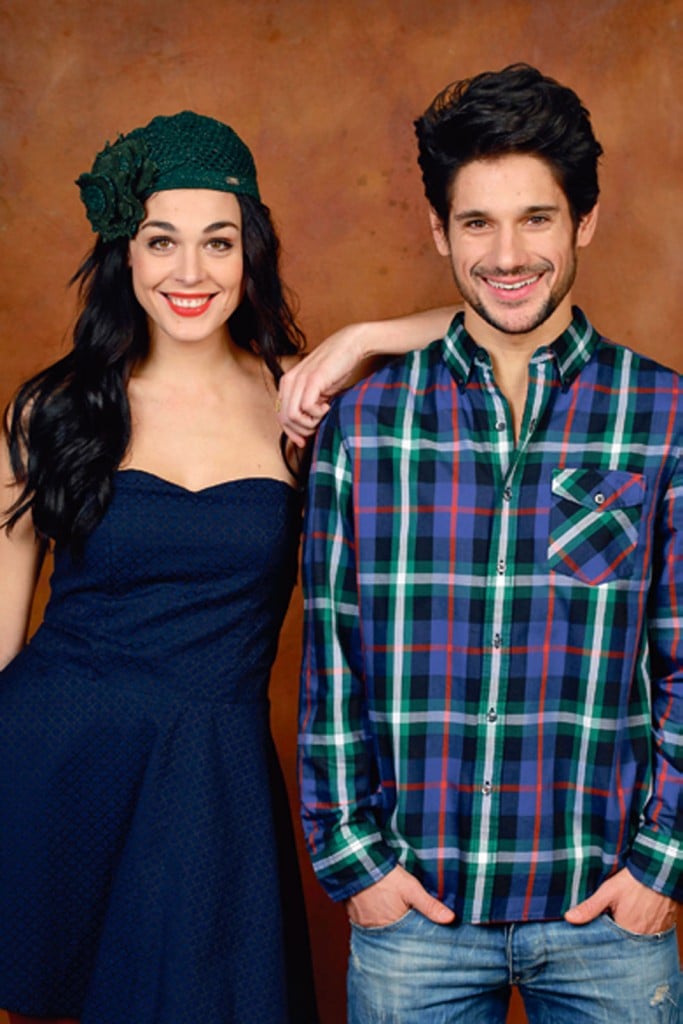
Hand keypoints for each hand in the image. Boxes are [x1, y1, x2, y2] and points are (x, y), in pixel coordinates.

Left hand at [277, 324, 367, 446]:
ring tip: (324, 414)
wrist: (350, 345)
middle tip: (317, 426)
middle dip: (301, 430)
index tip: (304, 441)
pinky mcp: (312, 379)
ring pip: (292, 415)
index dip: (291, 432)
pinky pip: (305, 407)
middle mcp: (289, 381)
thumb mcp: (318, 390)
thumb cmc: (336, 368)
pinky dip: (318, 413)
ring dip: (309, 423)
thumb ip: (308, 405)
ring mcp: (299, 379)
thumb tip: (305, 430)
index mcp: (287, 383)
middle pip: (284, 418)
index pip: (280, 415)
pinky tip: (328, 405)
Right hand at [346, 864, 454, 927]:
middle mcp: (378, 931)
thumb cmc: (385, 876)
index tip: (426, 934)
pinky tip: (381, 913)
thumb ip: (430, 905)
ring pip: (382, 932)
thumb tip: (451, 919)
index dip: (418, 935)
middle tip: (410, 922)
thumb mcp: (411, 888)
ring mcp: (365, 926)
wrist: (356, 863)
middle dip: (404, 934)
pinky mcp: (356, 919)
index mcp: (393, 927)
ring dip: (389, 928)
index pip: (410, 939)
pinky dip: (376, 922)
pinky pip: (369, 926)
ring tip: (396, 918)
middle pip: (395, 937)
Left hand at [564, 867, 678, 933]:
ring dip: (625, 932)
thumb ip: (589, 907)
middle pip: (622, 943)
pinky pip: (646, 936)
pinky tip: (633, 918)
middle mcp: (642, 938)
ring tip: (621, 917)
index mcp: (627, 931)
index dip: (600, 936)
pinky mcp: (661, 929)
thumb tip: (569, 918)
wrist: (657, 872)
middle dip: (613, 935)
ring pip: (633, 940)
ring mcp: (653, 934)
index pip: (608, 943)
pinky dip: (638, 930)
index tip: (595, 929)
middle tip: (609, 919)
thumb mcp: (607, 892)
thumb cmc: (632, 882)